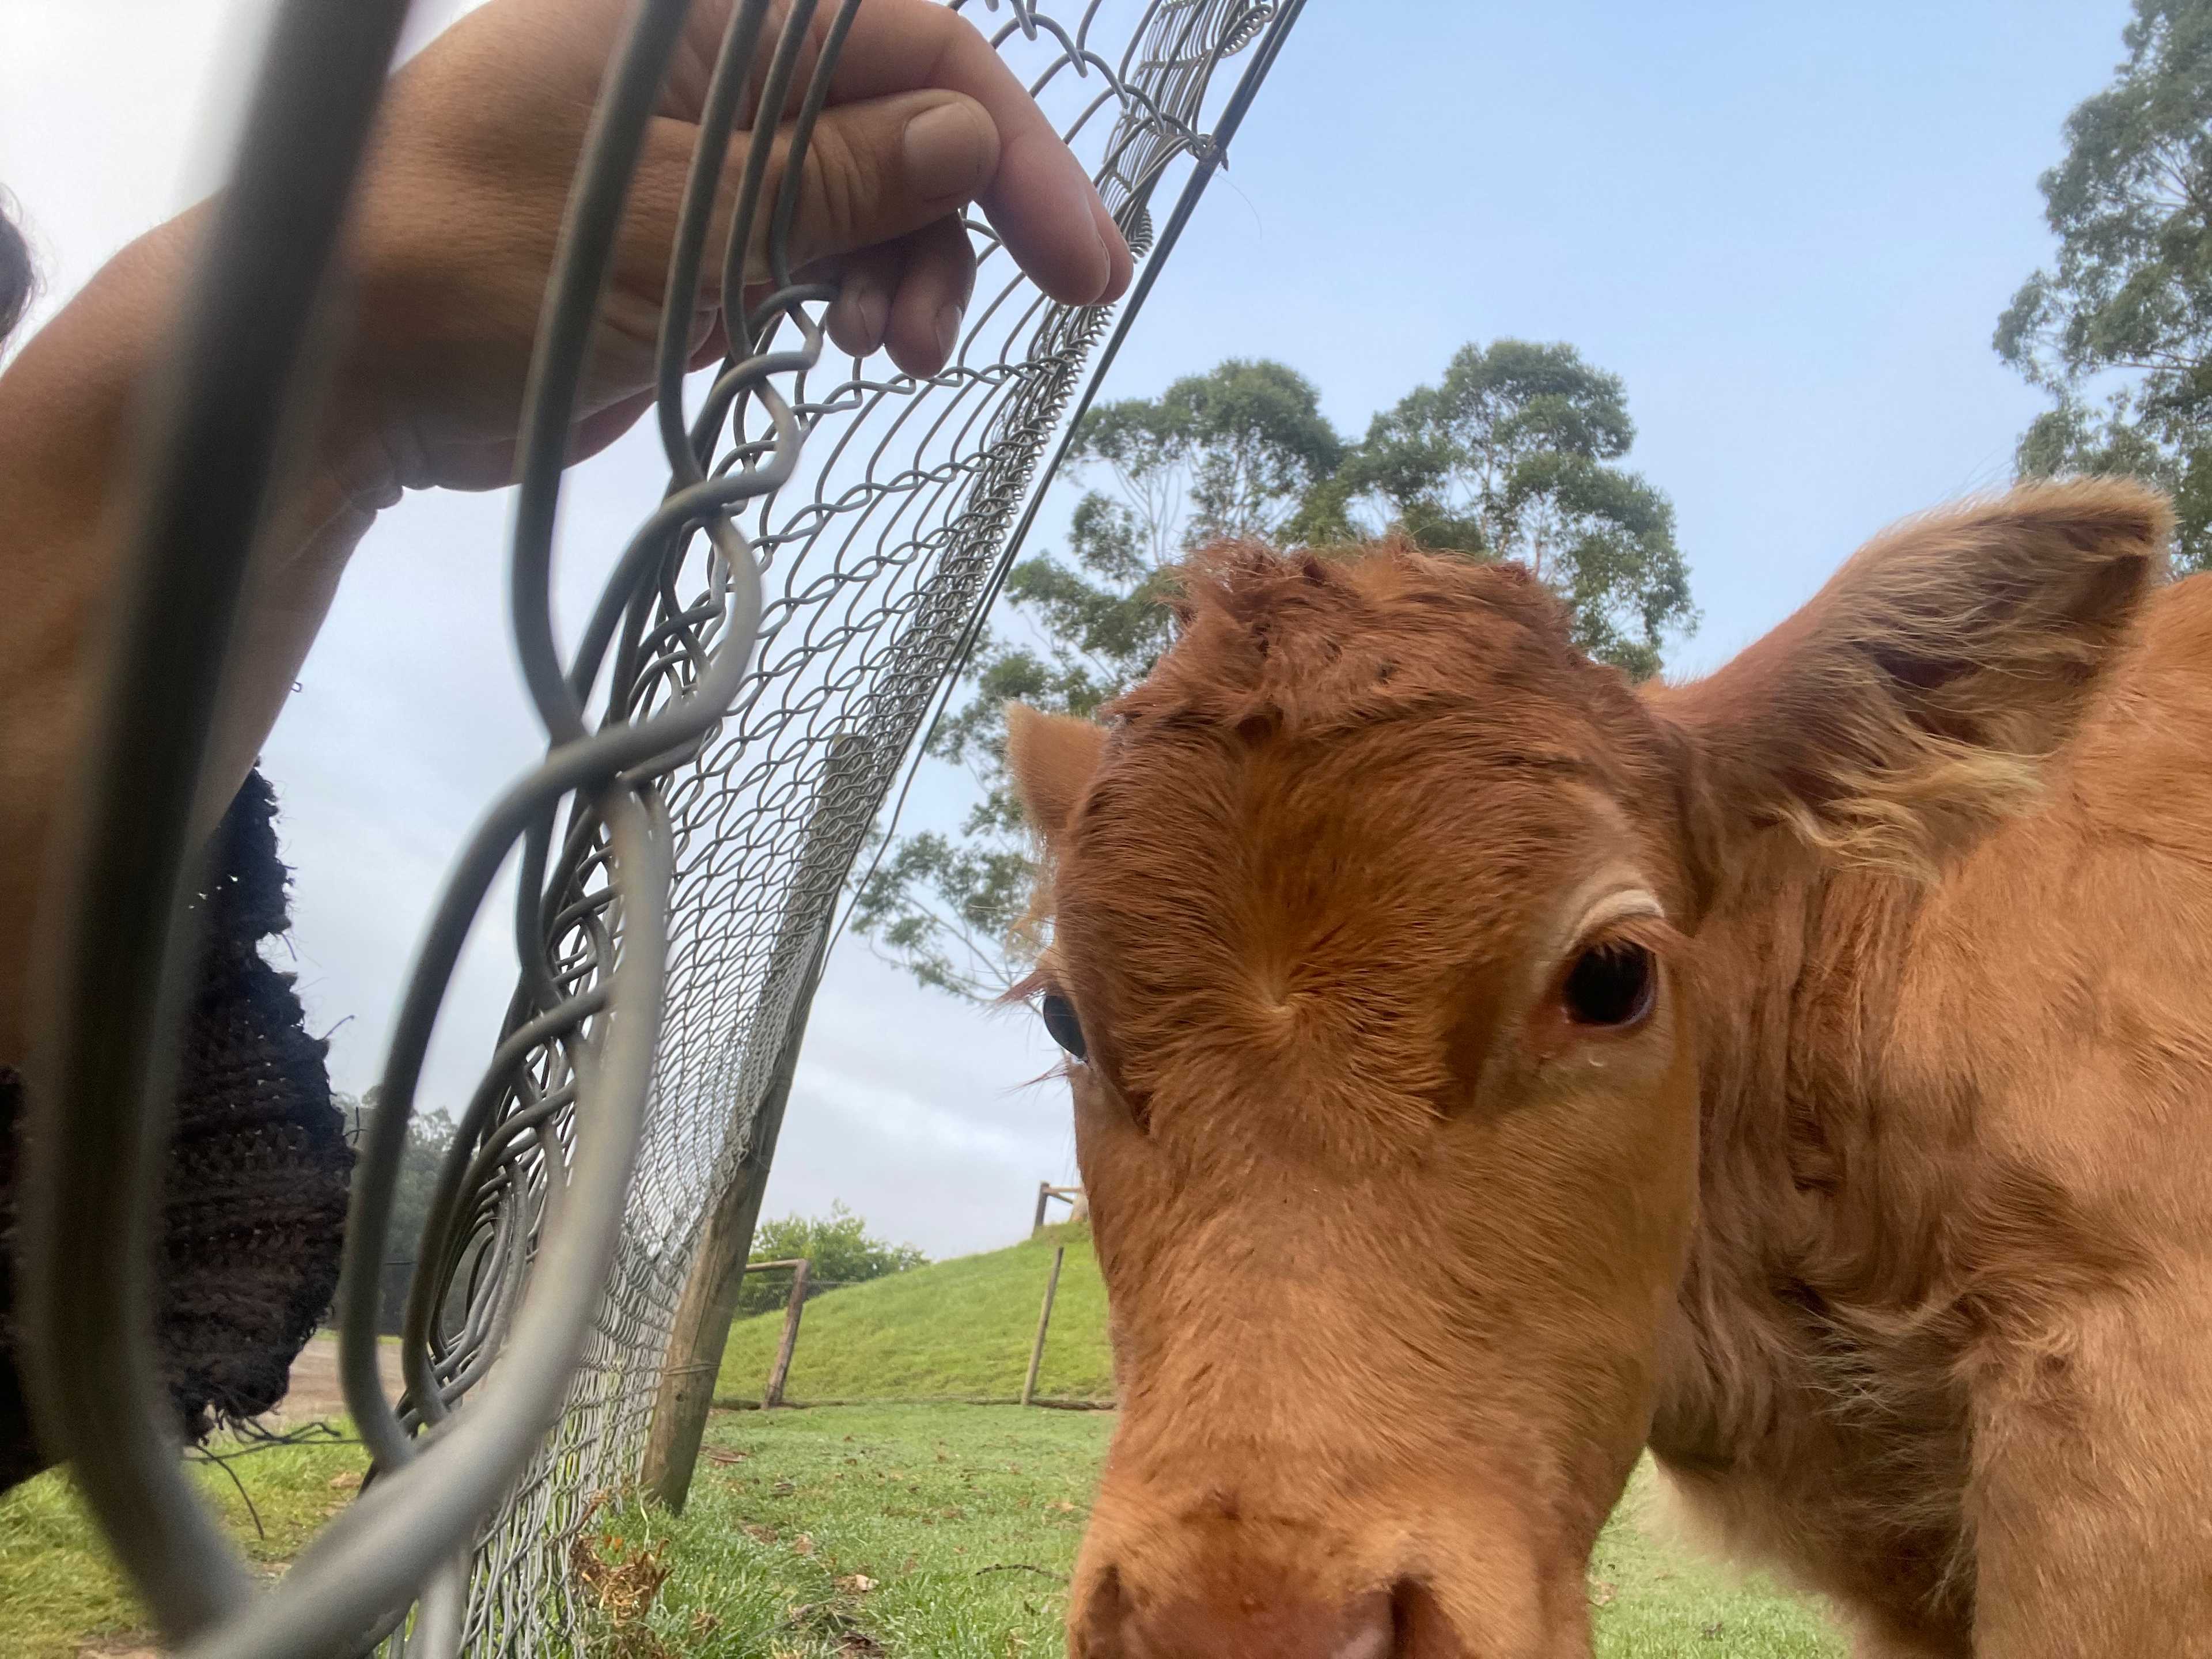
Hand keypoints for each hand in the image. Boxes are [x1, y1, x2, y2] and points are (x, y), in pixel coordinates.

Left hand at [331, 0, 1133, 497]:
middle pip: (901, 119)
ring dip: (908, 277)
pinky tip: (855, 356)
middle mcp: (713, 68)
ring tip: (889, 359)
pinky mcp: (696, 238)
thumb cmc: (472, 266)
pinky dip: (855, 302)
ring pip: (869, 197)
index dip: (1009, 145)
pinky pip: (817, 252)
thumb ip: (827, 179)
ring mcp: (706, 155)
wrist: (342, 372)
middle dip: (960, 224)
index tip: (1081, 260)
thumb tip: (968, 138)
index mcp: (699, 16)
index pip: (906, 43)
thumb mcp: (672, 224)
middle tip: (989, 336)